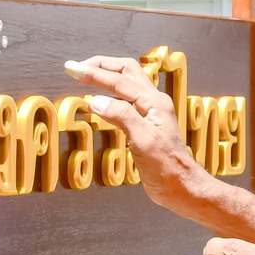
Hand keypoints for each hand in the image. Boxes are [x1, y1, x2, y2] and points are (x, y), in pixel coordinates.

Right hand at [63, 56, 212, 211]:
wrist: (181, 188)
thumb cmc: (167, 168)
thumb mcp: (143, 140)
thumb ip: (121, 116)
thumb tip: (96, 100)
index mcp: (154, 103)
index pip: (119, 80)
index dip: (94, 73)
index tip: (73, 70)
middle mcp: (154, 103)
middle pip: (126, 71)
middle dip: (101, 66)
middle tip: (77, 68)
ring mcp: (151, 113)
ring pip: (127, 83)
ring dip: (106, 76)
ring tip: (85, 77)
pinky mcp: (146, 125)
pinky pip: (126, 100)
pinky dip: (110, 94)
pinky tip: (100, 101)